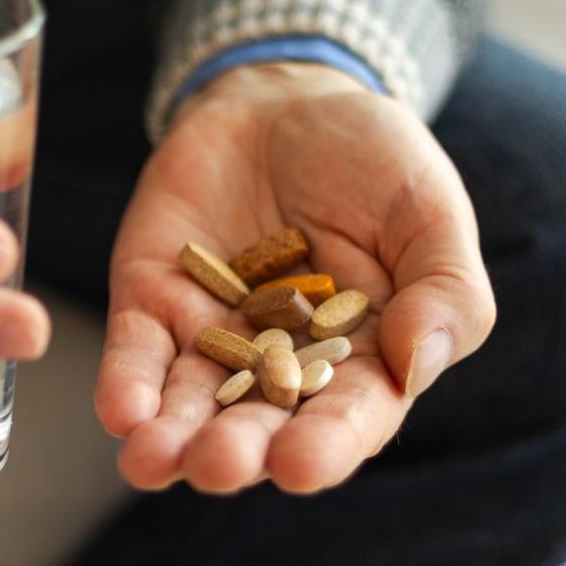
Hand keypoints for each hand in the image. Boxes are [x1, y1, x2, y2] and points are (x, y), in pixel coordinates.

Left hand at [95, 62, 494, 492]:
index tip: (299, 466)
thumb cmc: (374, 163)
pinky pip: (137, 348)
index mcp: (360, 360)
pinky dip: (126, 382)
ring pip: (188, 402)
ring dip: (167, 438)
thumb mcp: (428, 212)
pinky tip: (121, 413)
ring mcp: (211, 335)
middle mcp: (280, 365)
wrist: (286, 99)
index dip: (324, 446)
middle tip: (216, 466)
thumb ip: (444, 290)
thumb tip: (415, 363)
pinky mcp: (153, 299)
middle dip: (234, 451)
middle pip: (257, 423)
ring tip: (151, 461)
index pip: (345, 418)